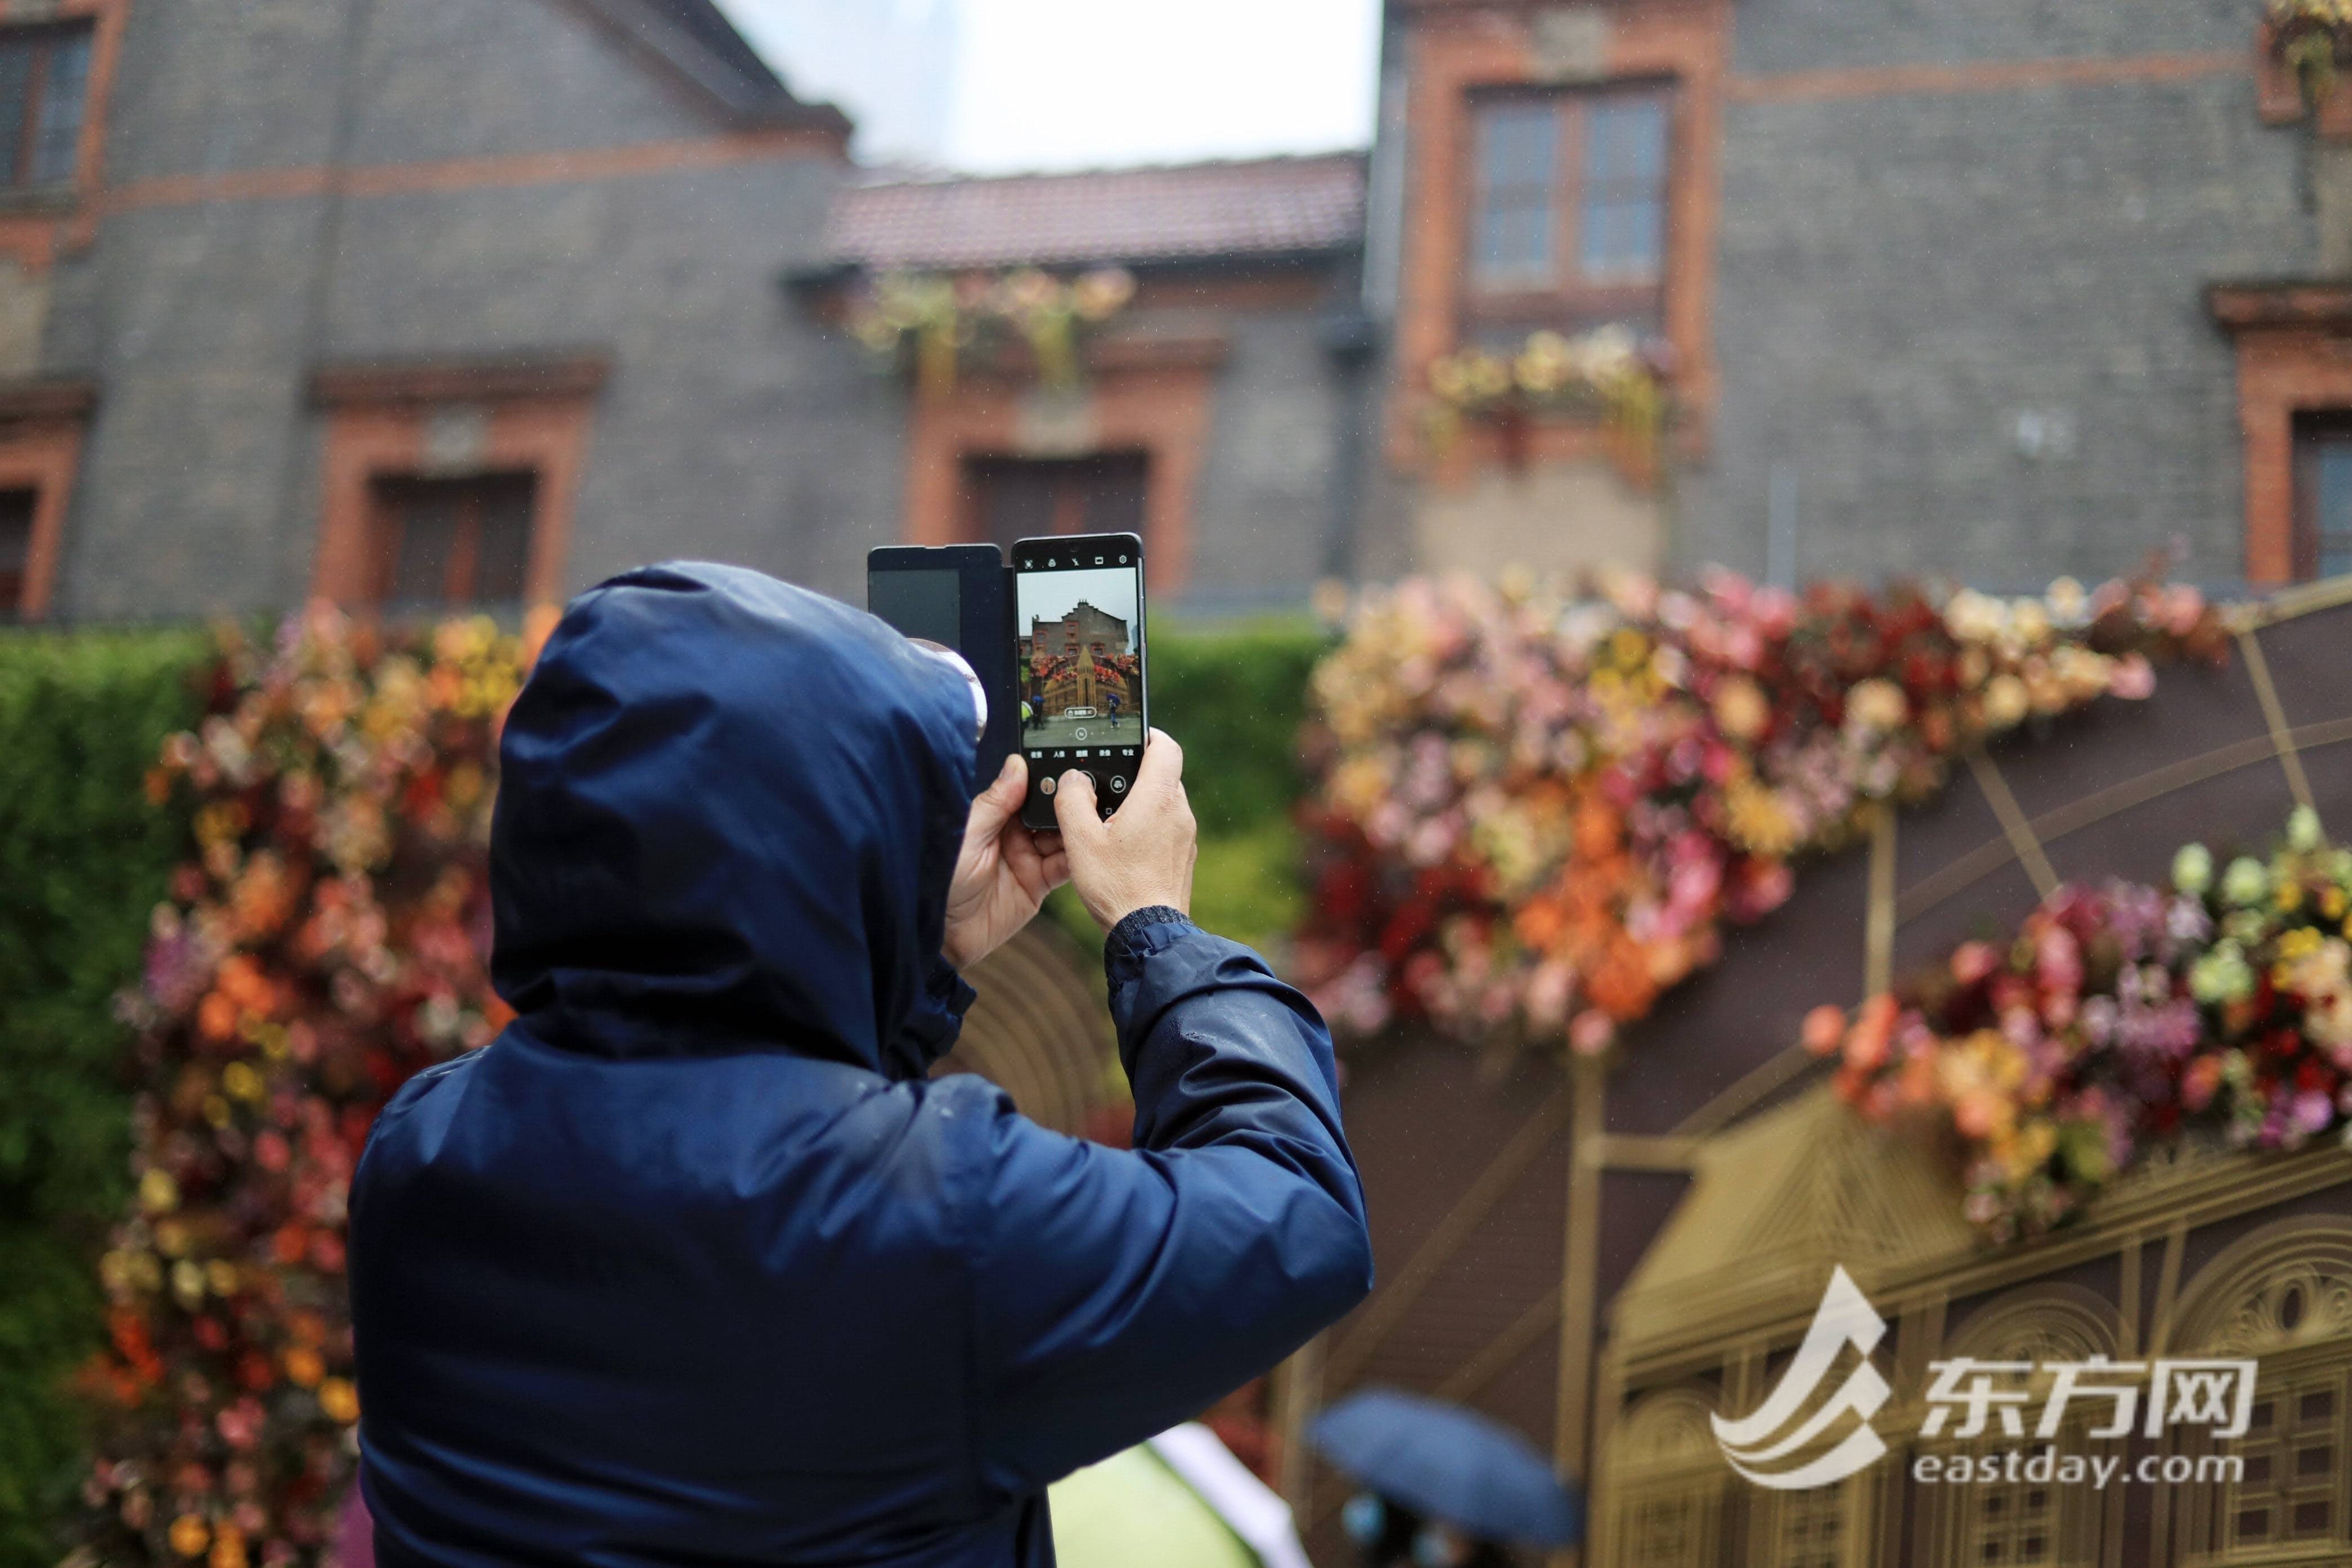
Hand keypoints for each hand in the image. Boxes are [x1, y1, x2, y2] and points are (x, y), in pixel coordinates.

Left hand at [943, 754, 1069, 968]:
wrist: (941, 934)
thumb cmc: (940, 879)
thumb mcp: (968, 833)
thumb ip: (996, 801)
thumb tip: (1017, 764)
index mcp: (993, 816)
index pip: (1028, 790)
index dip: (1048, 780)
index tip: (1069, 769)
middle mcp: (1013, 834)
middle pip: (1051, 812)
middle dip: (1068, 804)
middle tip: (1089, 794)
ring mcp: (1028, 859)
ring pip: (1063, 837)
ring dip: (1077, 828)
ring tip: (1095, 817)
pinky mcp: (1038, 885)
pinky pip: (1066, 867)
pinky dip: (1079, 857)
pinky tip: (1088, 846)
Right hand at [1053, 729, 1196, 930]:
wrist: (1147, 933)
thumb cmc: (1117, 888)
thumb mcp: (1080, 841)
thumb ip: (1073, 800)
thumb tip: (1074, 779)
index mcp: (1159, 799)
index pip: (1165, 746)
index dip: (1147, 735)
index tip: (1127, 739)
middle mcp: (1179, 813)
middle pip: (1161, 774)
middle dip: (1133, 775)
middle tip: (1104, 788)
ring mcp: (1185, 836)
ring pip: (1163, 802)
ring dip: (1139, 804)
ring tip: (1109, 822)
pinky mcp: (1182, 856)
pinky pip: (1166, 828)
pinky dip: (1147, 827)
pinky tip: (1123, 847)